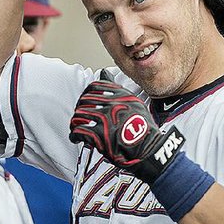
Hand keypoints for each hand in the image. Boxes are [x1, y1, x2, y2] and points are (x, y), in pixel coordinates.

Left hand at [69, 80, 184, 183]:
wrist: (148, 150)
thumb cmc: (144, 130)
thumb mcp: (135, 104)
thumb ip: (118, 90)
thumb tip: (103, 72)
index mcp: (122, 96)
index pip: (95, 86)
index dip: (86, 93)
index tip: (85, 99)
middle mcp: (113, 105)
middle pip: (84, 100)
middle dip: (79, 108)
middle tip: (80, 116)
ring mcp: (105, 119)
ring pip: (79, 115)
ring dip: (75, 122)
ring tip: (77, 127)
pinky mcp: (99, 135)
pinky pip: (78, 131)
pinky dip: (74, 135)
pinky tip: (76, 138)